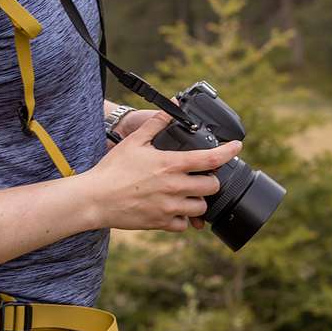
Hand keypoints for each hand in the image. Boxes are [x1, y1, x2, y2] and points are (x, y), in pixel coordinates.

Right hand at [88, 112, 241, 234]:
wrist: (95, 198)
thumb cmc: (113, 169)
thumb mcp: (135, 140)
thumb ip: (158, 122)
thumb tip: (175, 105)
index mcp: (171, 164)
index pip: (211, 159)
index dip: (229, 151)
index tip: (237, 147)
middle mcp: (175, 187)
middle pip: (212, 186)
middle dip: (210, 180)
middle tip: (201, 176)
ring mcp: (169, 207)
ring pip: (201, 208)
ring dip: (198, 200)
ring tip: (187, 193)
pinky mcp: (161, 223)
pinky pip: (184, 225)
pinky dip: (183, 218)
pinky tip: (174, 209)